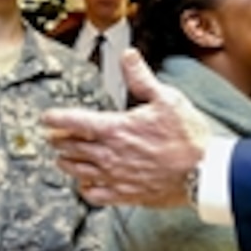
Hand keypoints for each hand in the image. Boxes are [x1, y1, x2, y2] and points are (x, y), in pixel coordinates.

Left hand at [42, 49, 208, 206]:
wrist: (204, 173)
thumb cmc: (188, 137)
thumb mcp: (168, 99)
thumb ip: (142, 78)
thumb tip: (127, 56)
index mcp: (115, 129)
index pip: (73, 122)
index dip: (55, 118)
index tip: (47, 117)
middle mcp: (109, 155)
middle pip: (69, 147)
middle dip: (58, 140)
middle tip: (53, 136)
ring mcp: (115, 177)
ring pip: (76, 171)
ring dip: (66, 162)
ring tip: (63, 157)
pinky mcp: (125, 195)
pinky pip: (93, 195)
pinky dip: (84, 188)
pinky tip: (85, 183)